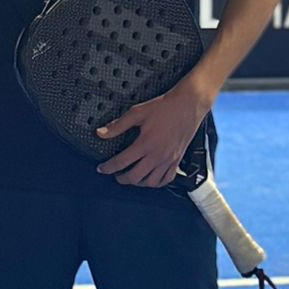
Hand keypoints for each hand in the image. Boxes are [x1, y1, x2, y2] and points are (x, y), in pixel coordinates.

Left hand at [95, 73, 213, 188]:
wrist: (188, 105)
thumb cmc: (164, 107)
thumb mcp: (137, 113)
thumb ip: (118, 125)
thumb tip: (100, 133)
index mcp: (145, 144)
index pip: (121, 162)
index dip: (108, 167)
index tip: (102, 168)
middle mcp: (157, 155)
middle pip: (134, 177)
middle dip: (121, 178)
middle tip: (115, 174)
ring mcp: (168, 160)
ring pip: (150, 182)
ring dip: (138, 183)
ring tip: (131, 177)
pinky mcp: (177, 160)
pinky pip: (166, 179)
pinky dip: (156, 183)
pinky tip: (150, 179)